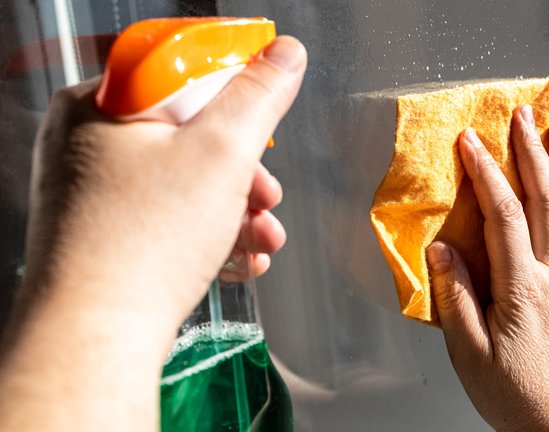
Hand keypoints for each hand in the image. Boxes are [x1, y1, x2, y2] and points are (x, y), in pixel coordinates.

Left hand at [0, 36, 305, 430]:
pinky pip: (168, 221)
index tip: (261, 118)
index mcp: (100, 105)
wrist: (97, 336)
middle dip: (243, 173)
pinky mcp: (108, 236)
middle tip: (267, 194)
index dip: (232, 97)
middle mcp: (88, 146)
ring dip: (236, 211)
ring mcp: (95, 195)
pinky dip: (209, 236)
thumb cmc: (142, 244)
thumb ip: (258, 97)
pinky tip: (241, 258)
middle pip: (188, 137)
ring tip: (264, 237)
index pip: (179, 75)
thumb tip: (284, 55)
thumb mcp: (221, 153)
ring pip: (184, 184)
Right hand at [426, 106, 548, 430]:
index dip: (486, 173)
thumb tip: (442, 248)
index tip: (470, 141)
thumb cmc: (509, 393)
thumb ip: (455, 296)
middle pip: (546, 201)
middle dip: (532, 153)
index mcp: (521, 288)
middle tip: (522, 116)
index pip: (503, 215)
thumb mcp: (468, 352)